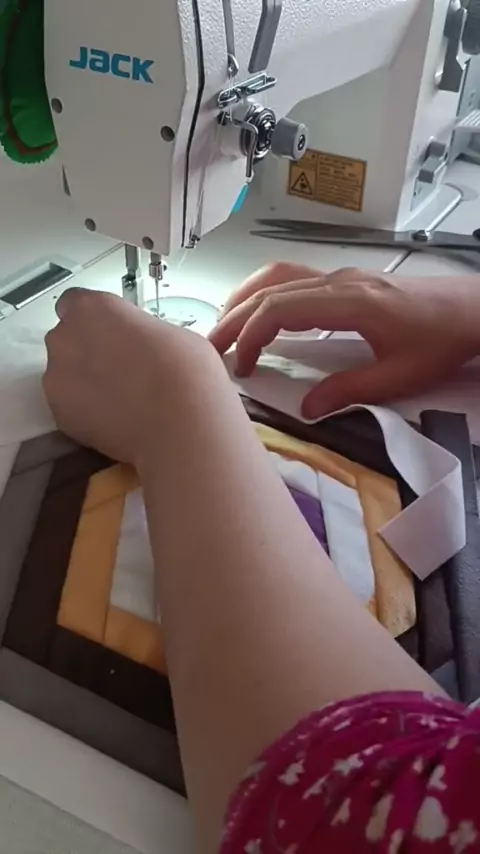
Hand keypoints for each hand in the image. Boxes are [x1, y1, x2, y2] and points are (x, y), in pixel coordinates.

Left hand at [44, 288, 217, 462]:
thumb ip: (143, 333)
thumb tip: (147, 346)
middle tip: (123, 368)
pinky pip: (68, 406)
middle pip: (68, 338)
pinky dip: (85, 411)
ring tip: (122, 399)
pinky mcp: (59, 413)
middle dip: (89, 351)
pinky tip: (114, 418)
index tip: (114, 334)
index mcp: (93, 307)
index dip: (96, 321)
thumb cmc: (185, 374)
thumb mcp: (173, 334)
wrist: (178, 425)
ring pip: (65, 374)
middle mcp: (67, 336)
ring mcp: (57, 376)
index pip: (77, 303)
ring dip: (85, 382)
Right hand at [209, 262, 479, 417]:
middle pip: (269, 289)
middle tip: (210, 347)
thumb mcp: (399, 376)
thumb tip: (307, 409)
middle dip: (233, 317)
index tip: (241, 366)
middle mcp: (339, 282)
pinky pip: (293, 279)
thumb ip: (350, 391)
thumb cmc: (441, 339)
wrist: (472, 309)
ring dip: (245, 299)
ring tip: (225, 329)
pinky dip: (266, 296)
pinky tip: (261, 316)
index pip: (280, 308)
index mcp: (349, 301)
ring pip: (278, 277)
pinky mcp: (346, 282)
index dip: (250, 335)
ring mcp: (341, 278)